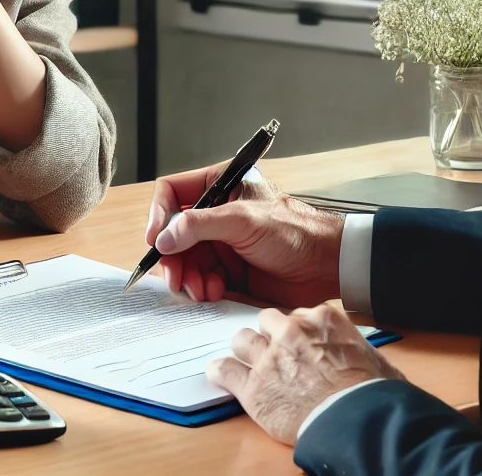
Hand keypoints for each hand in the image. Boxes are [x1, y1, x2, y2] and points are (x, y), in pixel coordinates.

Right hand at [145, 162, 343, 305]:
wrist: (326, 267)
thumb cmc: (294, 231)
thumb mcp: (243, 221)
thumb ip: (199, 226)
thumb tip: (162, 239)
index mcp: (218, 187)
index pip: (172, 192)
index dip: (158, 214)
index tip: (156, 239)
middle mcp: (214, 214)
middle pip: (172, 233)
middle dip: (172, 257)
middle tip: (177, 279)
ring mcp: (220, 243)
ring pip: (184, 260)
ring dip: (188, 278)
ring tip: (202, 290)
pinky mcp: (227, 271)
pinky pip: (200, 280)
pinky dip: (202, 290)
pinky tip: (215, 294)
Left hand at [208, 304, 405, 444]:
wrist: (362, 423)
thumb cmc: (375, 395)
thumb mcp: (373, 359)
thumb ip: (353, 347)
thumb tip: (357, 356)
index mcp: (321, 319)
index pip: (297, 314)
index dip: (297, 332)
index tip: (300, 345)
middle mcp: (291, 332)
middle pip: (266, 321)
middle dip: (270, 337)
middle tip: (278, 356)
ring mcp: (269, 358)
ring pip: (242, 340)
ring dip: (247, 352)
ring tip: (252, 366)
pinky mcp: (254, 387)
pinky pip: (224, 369)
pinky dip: (221, 372)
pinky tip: (222, 375)